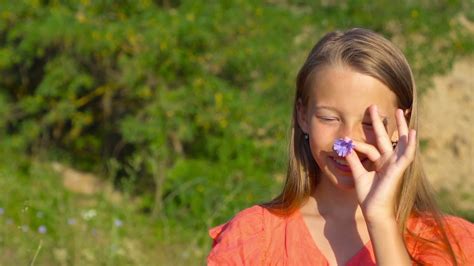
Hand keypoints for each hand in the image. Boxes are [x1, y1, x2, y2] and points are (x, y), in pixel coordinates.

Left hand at [344, 105, 415, 221]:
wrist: (374, 211)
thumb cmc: (368, 196)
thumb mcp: (358, 175)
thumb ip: (353, 161)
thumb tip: (346, 147)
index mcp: (379, 162)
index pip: (372, 144)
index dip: (361, 139)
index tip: (350, 134)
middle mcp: (388, 161)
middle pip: (385, 137)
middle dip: (380, 123)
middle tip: (374, 107)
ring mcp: (394, 164)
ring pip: (399, 142)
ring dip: (400, 127)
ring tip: (400, 111)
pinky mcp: (398, 170)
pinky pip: (406, 155)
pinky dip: (410, 144)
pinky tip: (413, 132)